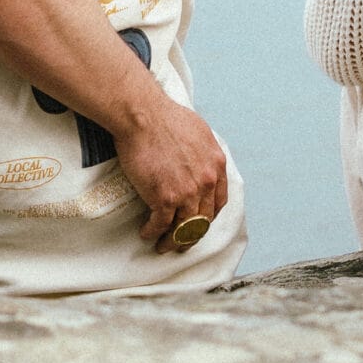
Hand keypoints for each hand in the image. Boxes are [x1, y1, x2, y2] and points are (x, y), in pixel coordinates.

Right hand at [114, 97, 228, 251]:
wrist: (143, 116)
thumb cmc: (165, 117)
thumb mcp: (199, 132)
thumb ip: (204, 152)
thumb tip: (198, 161)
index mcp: (217, 165)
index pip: (219, 202)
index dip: (208, 216)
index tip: (199, 222)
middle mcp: (206, 182)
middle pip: (203, 220)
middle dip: (192, 235)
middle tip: (182, 242)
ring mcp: (186, 192)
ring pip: (184, 228)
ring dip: (173, 241)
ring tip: (164, 246)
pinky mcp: (164, 198)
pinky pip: (160, 225)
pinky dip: (152, 232)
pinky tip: (146, 233)